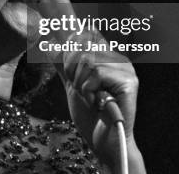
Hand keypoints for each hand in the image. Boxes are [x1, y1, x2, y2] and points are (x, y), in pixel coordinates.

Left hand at [59, 31, 144, 171]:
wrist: (103, 143)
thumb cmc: (91, 116)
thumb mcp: (72, 86)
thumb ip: (64, 65)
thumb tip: (50, 44)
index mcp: (108, 58)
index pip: (84, 36)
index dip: (70, 53)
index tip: (72, 75)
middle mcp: (119, 60)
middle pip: (83, 46)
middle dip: (74, 72)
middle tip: (84, 91)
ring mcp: (126, 70)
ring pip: (89, 61)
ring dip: (82, 84)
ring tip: (92, 98)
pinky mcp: (129, 81)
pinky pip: (97, 73)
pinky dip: (89, 90)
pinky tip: (98, 103)